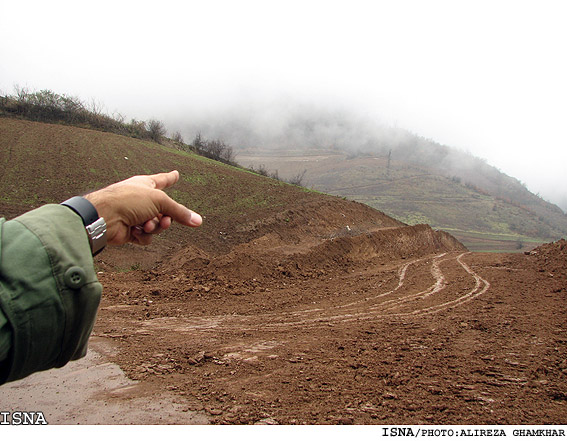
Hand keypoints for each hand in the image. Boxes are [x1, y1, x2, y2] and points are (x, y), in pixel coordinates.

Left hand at [85, 170, 201, 244]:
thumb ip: (180, 212)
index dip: (170, 178)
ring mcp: (135, 215)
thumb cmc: (128, 200)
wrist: (105, 217)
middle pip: (164, 210)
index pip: (162, 180)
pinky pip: (146, 236)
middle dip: (166, 217)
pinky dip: (143, 235)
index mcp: (145, 185)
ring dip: (155, 227)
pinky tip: (135, 231)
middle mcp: (140, 199)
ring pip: (157, 225)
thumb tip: (198, 221)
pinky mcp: (130, 231)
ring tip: (146, 225)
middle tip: (165, 220)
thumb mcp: (160, 201)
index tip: (176, 174)